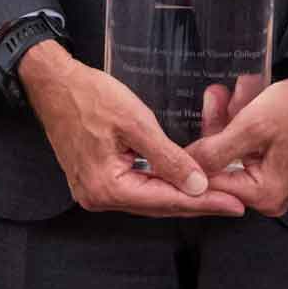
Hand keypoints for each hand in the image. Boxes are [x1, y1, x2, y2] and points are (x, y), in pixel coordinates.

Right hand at [20, 41, 247, 217]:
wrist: (53, 83)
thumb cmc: (90, 95)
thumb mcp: (136, 122)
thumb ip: (168, 158)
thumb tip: (198, 185)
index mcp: (107, 187)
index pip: (166, 200)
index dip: (204, 202)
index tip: (234, 205)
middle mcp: (98, 197)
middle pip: (158, 204)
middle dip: (197, 203)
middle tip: (233, 203)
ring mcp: (94, 190)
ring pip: (147, 197)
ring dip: (180, 195)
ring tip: (215, 194)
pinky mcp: (95, 179)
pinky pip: (135, 187)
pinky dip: (160, 184)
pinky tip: (182, 182)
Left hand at [186, 73, 287, 217]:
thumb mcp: (252, 127)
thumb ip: (215, 151)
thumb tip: (184, 166)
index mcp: (264, 194)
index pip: (212, 182)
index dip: (194, 154)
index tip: (179, 134)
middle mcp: (267, 194)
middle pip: (222, 162)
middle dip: (217, 125)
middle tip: (216, 95)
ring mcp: (270, 178)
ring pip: (232, 148)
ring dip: (229, 117)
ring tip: (232, 91)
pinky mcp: (271, 161)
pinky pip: (245, 143)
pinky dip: (241, 120)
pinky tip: (243, 96)